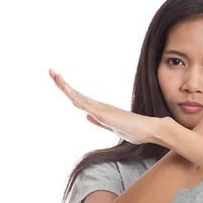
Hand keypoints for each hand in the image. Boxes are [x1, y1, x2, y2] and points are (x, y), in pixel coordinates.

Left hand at [49, 68, 164, 144]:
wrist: (151, 130)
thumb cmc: (136, 131)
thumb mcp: (112, 127)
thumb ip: (99, 122)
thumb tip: (86, 116)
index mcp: (99, 110)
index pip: (79, 100)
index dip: (68, 91)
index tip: (59, 80)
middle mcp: (99, 107)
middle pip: (75, 95)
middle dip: (62, 84)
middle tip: (51, 71)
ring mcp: (101, 109)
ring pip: (78, 97)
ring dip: (65, 87)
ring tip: (54, 75)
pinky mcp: (104, 113)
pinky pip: (85, 104)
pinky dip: (74, 96)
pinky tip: (66, 90)